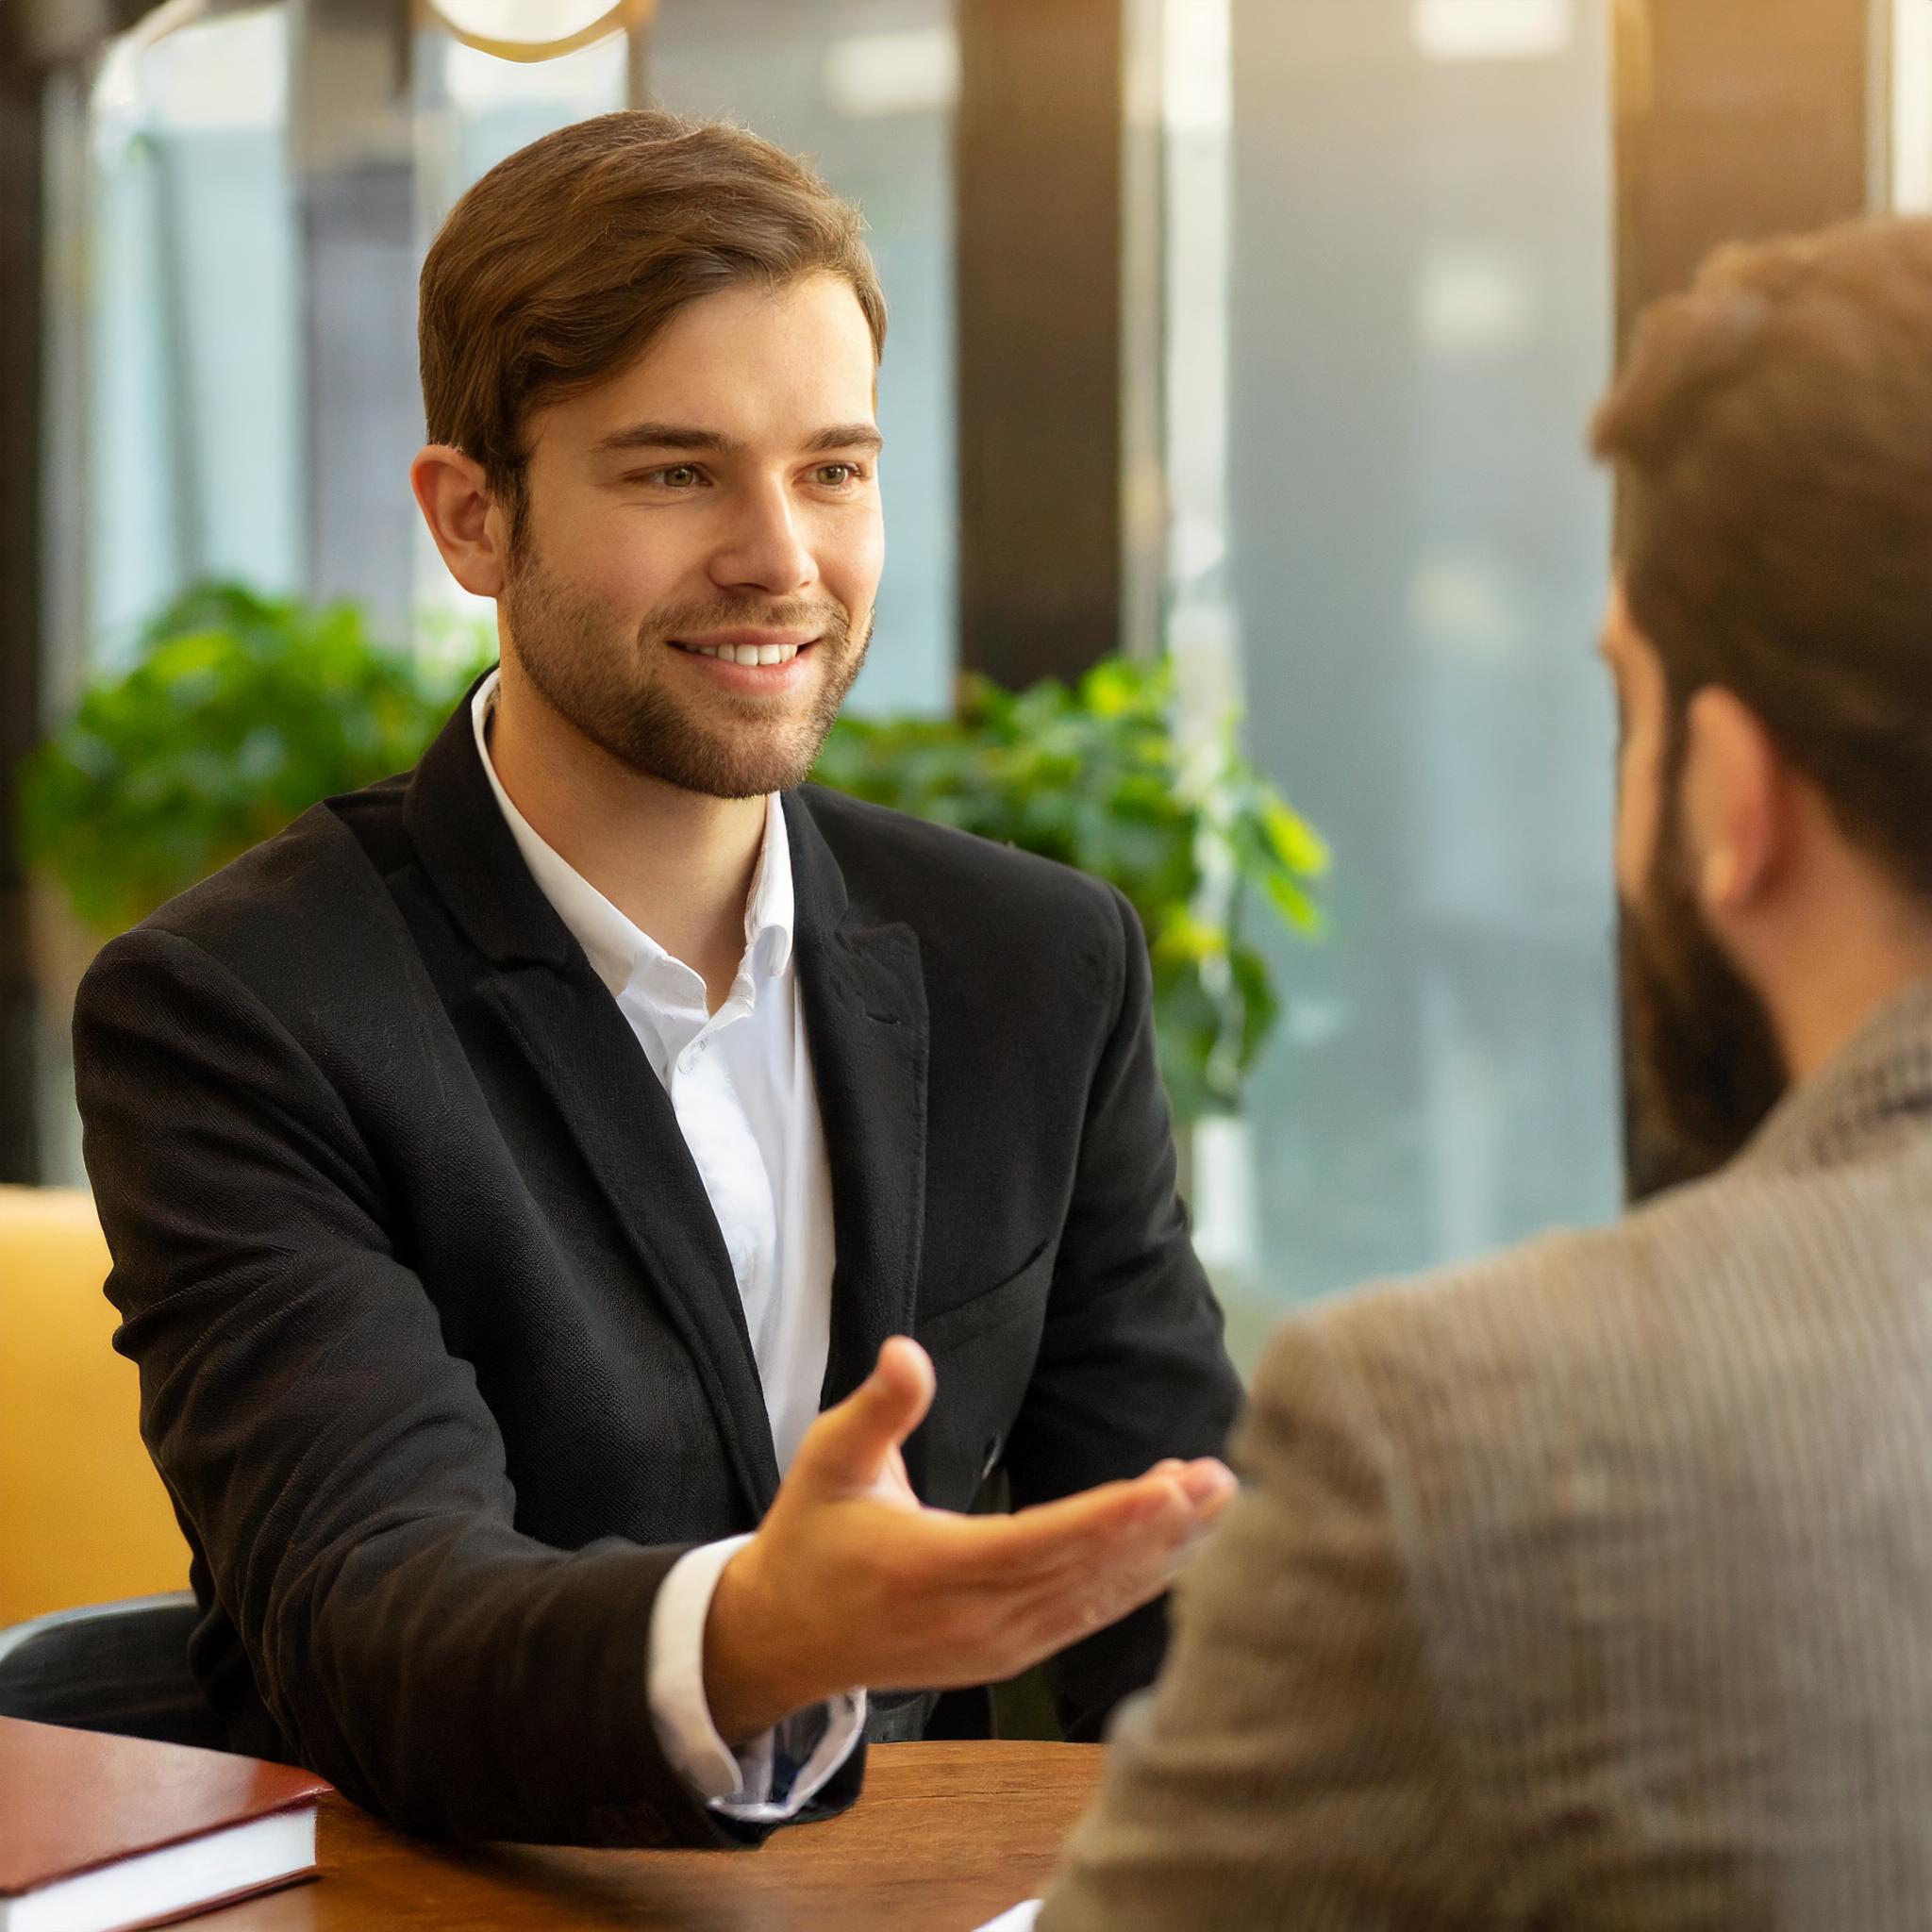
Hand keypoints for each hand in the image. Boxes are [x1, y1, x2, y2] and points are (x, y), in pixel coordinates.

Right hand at [702, 1336, 1236, 1743]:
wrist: (785, 1637)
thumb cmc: (813, 1536)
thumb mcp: (828, 1458)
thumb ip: (878, 1408)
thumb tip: (907, 1351)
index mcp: (929, 1568)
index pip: (1035, 1544)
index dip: (1106, 1519)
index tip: (1166, 1488)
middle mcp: (974, 1620)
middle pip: (1083, 1572)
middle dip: (1157, 1526)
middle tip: (1217, 1480)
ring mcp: (996, 1647)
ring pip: (1095, 1598)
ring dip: (1161, 1552)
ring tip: (1215, 1501)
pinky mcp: (1009, 1657)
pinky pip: (1085, 1617)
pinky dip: (1135, 1582)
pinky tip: (1178, 1547)